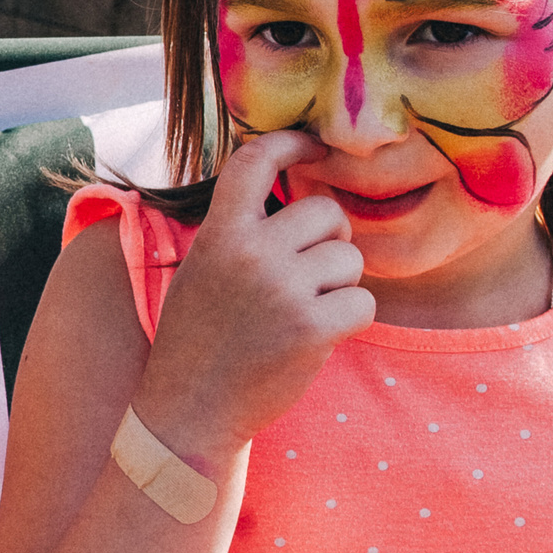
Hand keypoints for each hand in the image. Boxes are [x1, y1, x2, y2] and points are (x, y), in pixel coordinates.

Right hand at [136, 131, 374, 463]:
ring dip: (339, 286)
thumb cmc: (198, 340)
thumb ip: (239, 231)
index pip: (255, 160)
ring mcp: (282, 290)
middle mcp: (250, 253)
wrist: (188, 409)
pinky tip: (318, 337)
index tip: (317, 146)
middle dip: (330, 242)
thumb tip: (299, 197)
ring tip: (304, 313)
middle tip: (309, 277)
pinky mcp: (311, 329)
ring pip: (350, 260)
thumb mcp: (201, 270)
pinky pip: (363, 303)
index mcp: (218, 233)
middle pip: (326, 213)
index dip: (293, 142)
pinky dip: (350, 320)